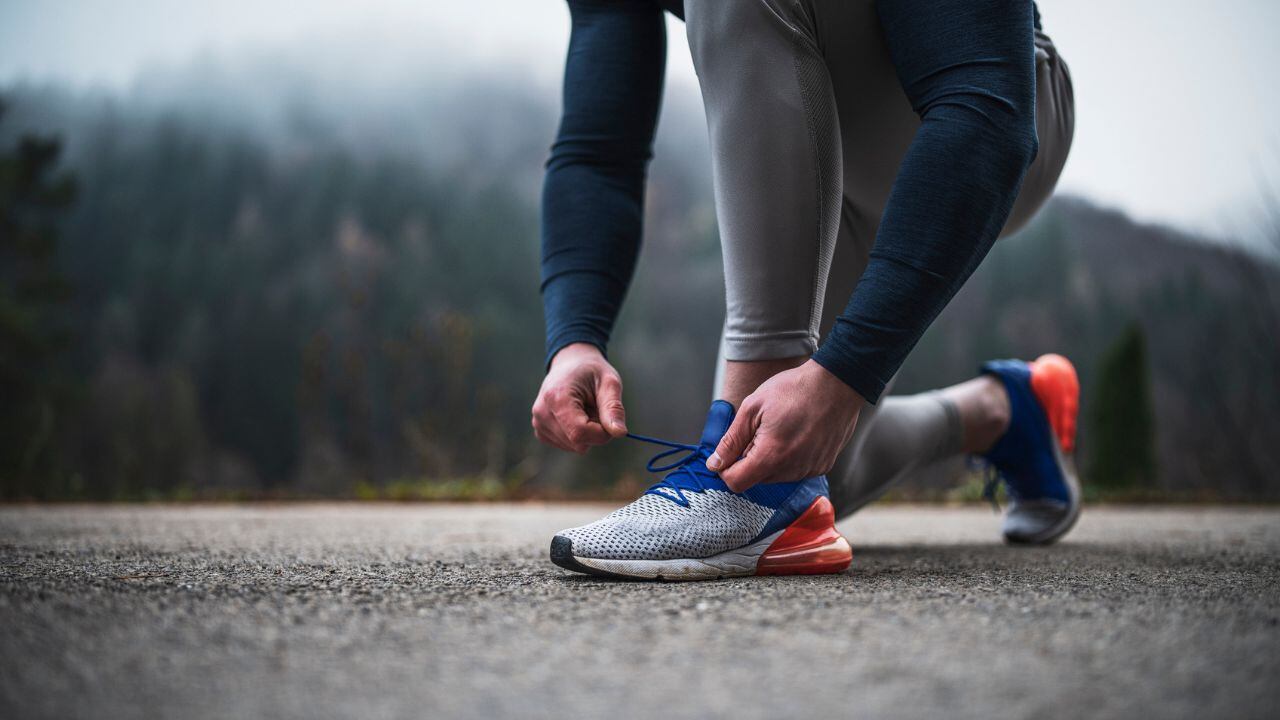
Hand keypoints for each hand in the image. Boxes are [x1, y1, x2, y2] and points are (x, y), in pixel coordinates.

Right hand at [531, 343, 627, 453]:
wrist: (570, 364)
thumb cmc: (592, 372)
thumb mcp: (609, 383)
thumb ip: (614, 408)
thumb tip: (620, 433)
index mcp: (556, 398)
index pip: (580, 433)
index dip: (602, 433)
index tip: (610, 420)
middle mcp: (542, 413)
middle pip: (578, 443)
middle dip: (596, 432)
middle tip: (597, 409)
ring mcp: (539, 424)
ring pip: (575, 447)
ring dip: (588, 433)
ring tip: (585, 409)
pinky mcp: (541, 432)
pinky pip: (569, 445)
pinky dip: (578, 434)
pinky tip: (576, 416)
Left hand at [707, 360, 863, 491]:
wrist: (837, 382)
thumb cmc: (794, 389)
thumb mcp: (752, 407)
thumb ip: (731, 440)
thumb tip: (714, 464)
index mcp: (771, 455)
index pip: (736, 482)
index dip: (726, 469)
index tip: (729, 451)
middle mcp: (792, 470)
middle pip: (756, 479)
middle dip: (749, 460)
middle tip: (758, 430)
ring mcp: (810, 470)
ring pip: (776, 476)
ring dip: (770, 459)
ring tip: (780, 429)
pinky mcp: (822, 466)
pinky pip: (796, 470)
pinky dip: (790, 457)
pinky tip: (796, 433)